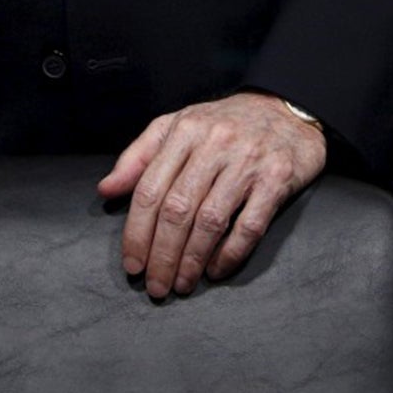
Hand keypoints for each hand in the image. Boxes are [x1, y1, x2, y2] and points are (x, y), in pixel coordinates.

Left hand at [97, 91, 326, 298]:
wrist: (286, 108)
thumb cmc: (226, 123)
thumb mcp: (177, 126)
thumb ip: (139, 157)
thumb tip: (106, 189)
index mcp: (185, 131)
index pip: (151, 188)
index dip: (136, 232)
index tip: (132, 263)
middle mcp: (215, 144)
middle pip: (178, 209)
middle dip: (162, 254)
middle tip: (156, 285)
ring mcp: (248, 162)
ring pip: (210, 221)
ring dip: (191, 261)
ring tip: (181, 283)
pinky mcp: (277, 180)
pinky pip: (250, 226)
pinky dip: (230, 254)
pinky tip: (216, 270)